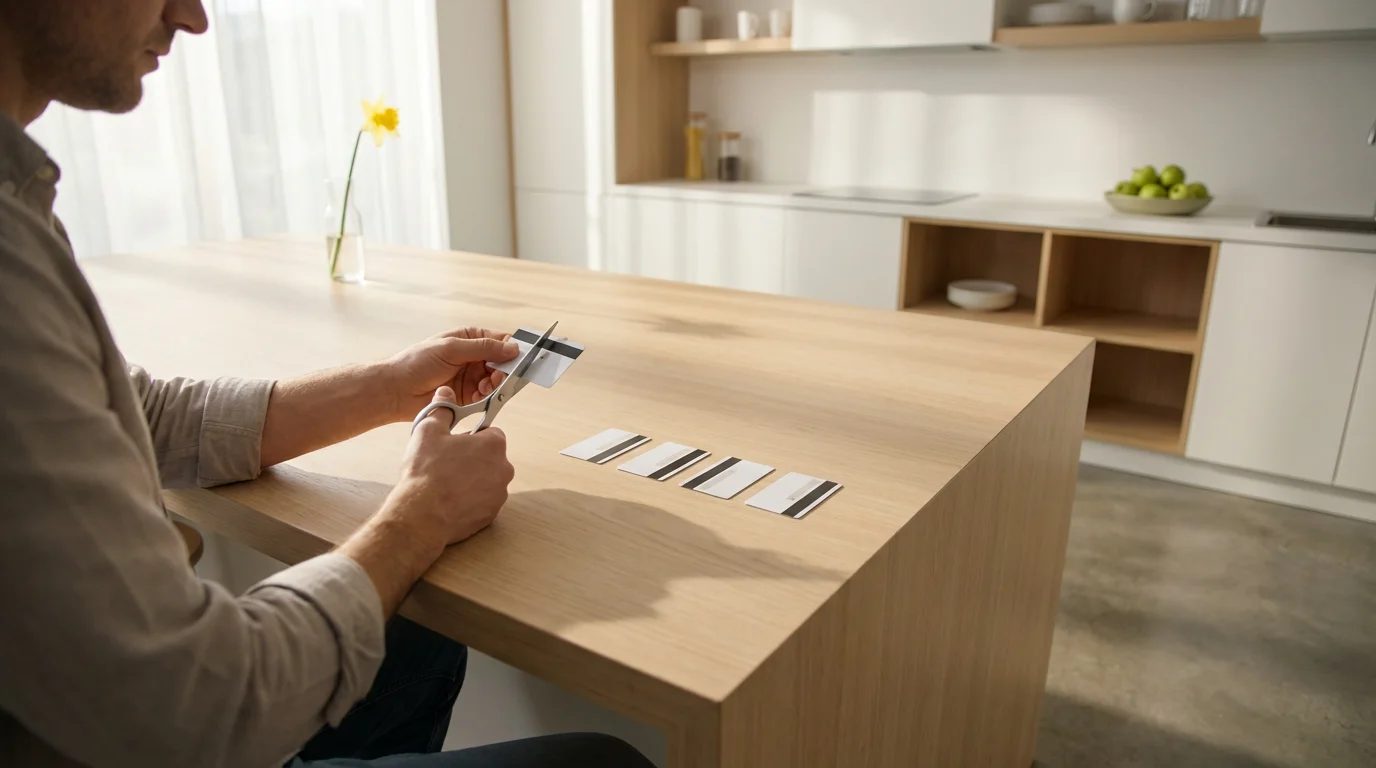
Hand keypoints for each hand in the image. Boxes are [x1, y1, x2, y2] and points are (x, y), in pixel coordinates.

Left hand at [384, 327, 518, 421]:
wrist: (396, 391)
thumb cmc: (416, 363)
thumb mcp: (451, 348)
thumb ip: (482, 348)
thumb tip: (512, 348)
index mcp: (469, 339)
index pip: (500, 341)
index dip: (513, 348)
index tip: (520, 358)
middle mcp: (473, 357)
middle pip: (502, 362)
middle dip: (505, 369)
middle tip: (500, 376)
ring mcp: (471, 377)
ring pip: (496, 381)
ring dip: (495, 384)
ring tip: (485, 386)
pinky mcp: (467, 396)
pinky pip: (486, 396)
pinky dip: (487, 397)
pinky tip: (479, 395)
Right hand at [384, 386, 514, 548]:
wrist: (422, 515)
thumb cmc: (426, 472)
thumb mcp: (429, 431)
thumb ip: (442, 409)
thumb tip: (445, 393)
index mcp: (493, 445)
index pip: (490, 433)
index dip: (471, 436)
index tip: (455, 443)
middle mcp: (503, 469)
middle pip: (490, 457)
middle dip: (472, 459)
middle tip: (447, 463)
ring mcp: (499, 494)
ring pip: (487, 480)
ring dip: (472, 480)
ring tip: (446, 484)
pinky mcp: (491, 514)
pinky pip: (483, 501)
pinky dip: (470, 500)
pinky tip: (450, 501)